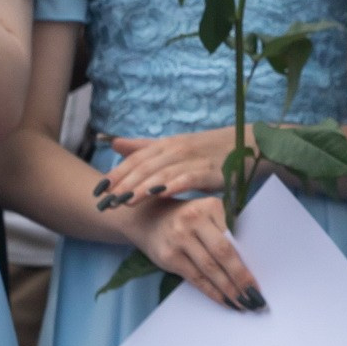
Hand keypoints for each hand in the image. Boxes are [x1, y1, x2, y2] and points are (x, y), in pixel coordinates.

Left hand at [93, 130, 239, 209]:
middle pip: (145, 166)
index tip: (98, 190)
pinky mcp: (210, 170)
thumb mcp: (175, 147)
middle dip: (123, 184)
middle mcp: (177, 148)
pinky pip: (187, 177)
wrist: (249, 144)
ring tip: (124, 201)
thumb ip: (144, 147)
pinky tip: (158, 194)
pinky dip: (171, 185)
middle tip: (105, 201)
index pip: (135, 158)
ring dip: (141, 187)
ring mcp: (193, 158)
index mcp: (167, 144)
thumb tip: (113, 144)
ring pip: (162, 173)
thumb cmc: (209, 149)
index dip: (116, 173)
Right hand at [122, 195, 264, 310]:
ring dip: (229, 290)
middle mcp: (194, 219)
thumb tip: (249, 264)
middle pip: (223, 253)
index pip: (234, 239)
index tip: (260, 280)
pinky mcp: (168, 256)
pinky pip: (195, 278)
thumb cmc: (186, 218)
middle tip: (256, 298)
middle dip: (241, 278)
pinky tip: (224, 301)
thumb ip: (224, 231)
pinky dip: (212, 292)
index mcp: (210, 206)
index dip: (248, 261)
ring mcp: (179, 238)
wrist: (147, 217)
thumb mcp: (206, 215)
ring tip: (243, 303)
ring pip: (210, 269)